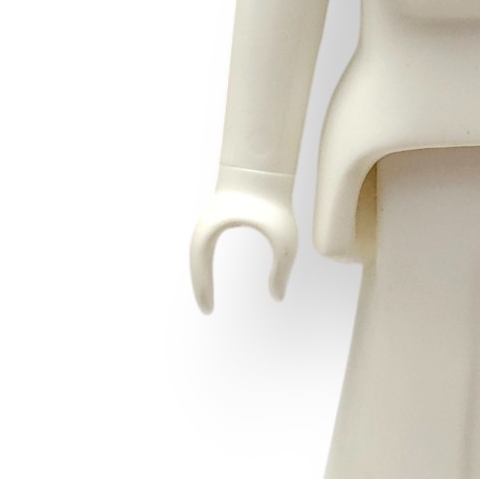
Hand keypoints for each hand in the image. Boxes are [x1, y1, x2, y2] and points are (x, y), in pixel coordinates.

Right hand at [188, 167, 296, 311]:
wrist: (265, 167)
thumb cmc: (274, 201)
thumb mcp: (284, 239)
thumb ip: (281, 270)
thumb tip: (278, 298)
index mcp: (212, 231)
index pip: (200, 267)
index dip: (203, 290)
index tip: (209, 311)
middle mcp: (205, 226)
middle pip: (196, 262)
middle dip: (200, 286)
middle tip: (207, 309)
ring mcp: (210, 220)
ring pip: (199, 254)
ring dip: (203, 274)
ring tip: (209, 296)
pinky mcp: (218, 216)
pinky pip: (208, 245)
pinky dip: (209, 262)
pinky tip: (216, 271)